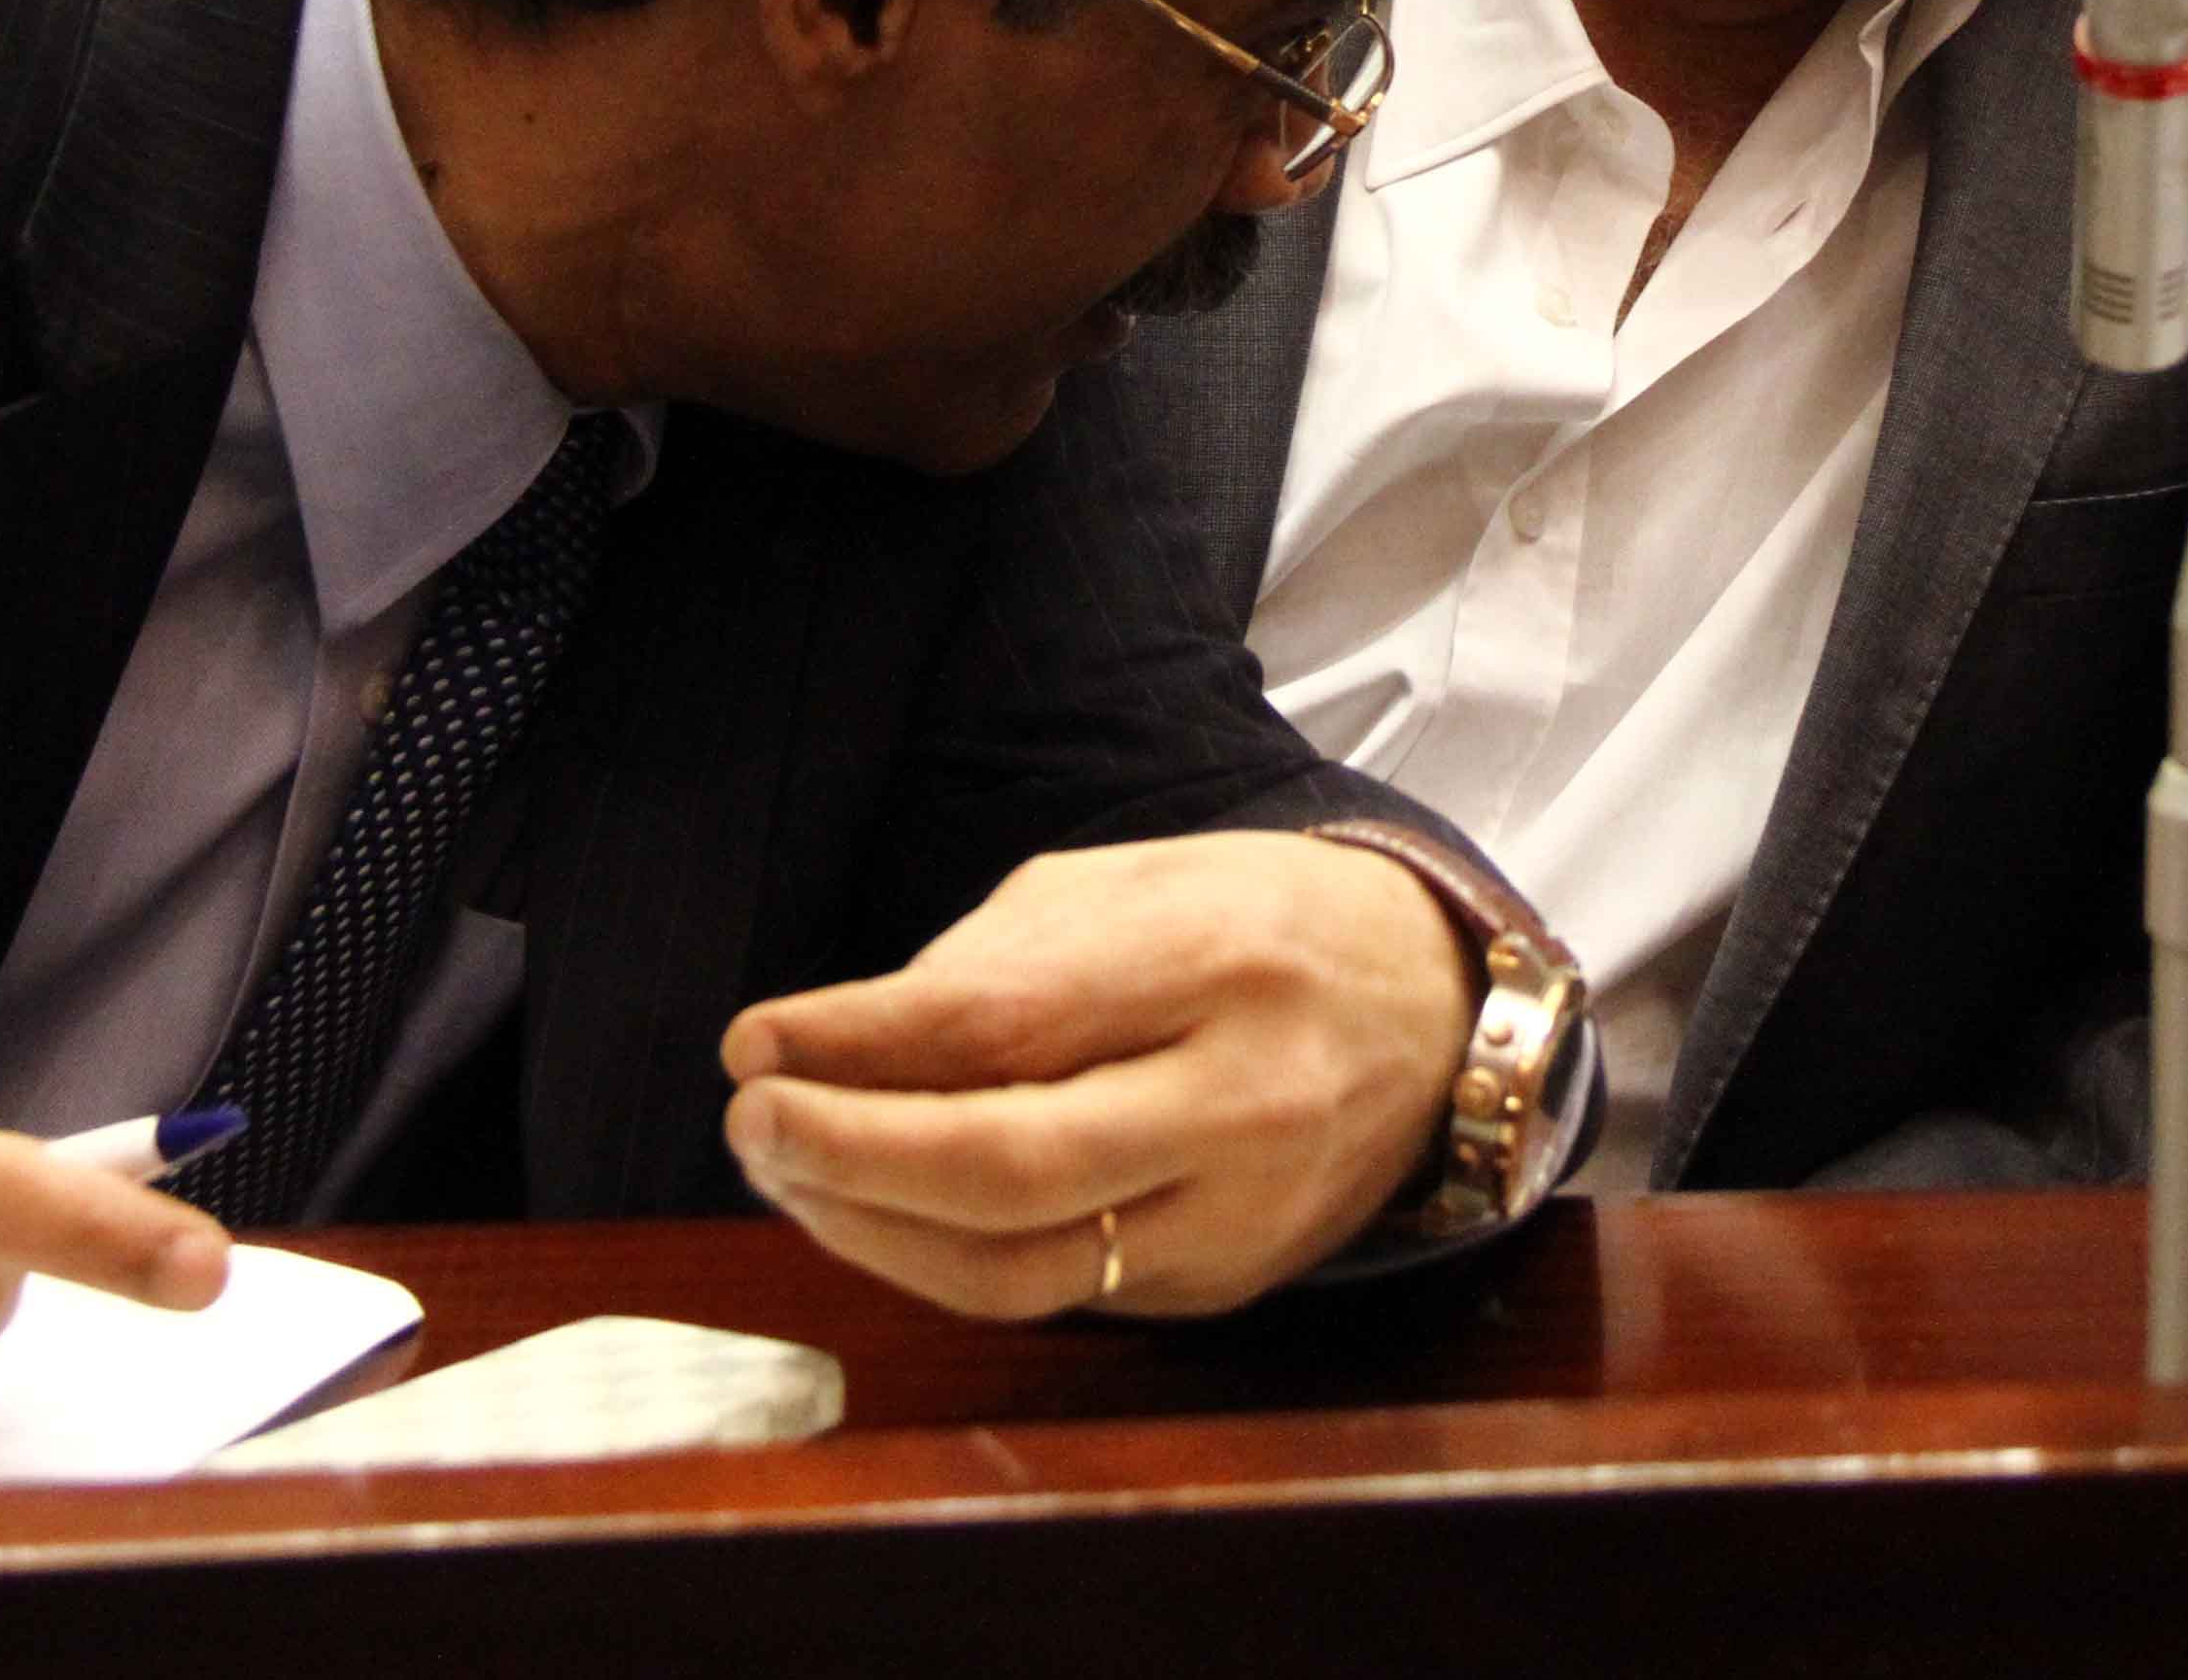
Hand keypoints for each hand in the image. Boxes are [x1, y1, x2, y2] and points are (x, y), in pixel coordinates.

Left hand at [719, 831, 1476, 1319]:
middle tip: (752, 1121)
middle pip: (1007, 1169)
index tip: (754, 1039)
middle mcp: (1242, 1100)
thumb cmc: (1257, 924)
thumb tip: (827, 1050)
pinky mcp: (1227, 1286)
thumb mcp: (1132, 888)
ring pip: (1019, 1272)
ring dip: (871, 1233)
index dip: (855, 1045)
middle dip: (845, 1155)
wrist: (1436, 1010)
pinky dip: (945, 1261)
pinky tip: (883, 1213)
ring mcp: (1241, 1213)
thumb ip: (989, 968)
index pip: (1003, 1026)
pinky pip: (1056, 1298)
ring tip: (790, 1175)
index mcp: (1220, 962)